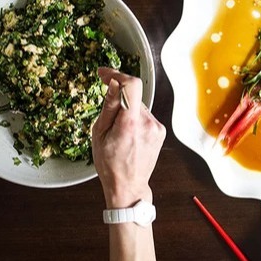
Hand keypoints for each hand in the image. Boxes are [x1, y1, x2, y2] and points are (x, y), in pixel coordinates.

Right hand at [92, 68, 166, 207]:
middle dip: (119, 101)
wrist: (128, 186)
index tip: (104, 74)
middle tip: (108, 120)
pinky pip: (146, 117)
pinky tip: (129, 137)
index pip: (132, 85)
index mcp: (130, 123)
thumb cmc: (109, 163)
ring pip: (139, 107)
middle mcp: (148, 123)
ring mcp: (157, 127)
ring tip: (119, 134)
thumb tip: (114, 83)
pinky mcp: (161, 131)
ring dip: (128, 112)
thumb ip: (109, 106)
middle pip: (133, 97)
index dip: (117, 75)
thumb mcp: (99, 133)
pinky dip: (136, 120)